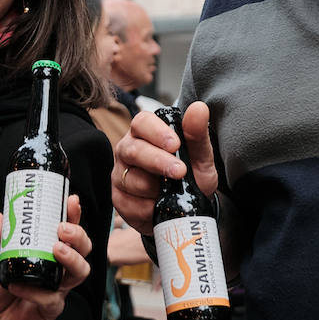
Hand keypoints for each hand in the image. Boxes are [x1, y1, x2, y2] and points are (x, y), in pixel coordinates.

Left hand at [0, 193, 93, 319]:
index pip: (68, 231)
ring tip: (57, 249)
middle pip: (84, 249)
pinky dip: (33, 290)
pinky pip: (49, 298)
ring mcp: (58, 288)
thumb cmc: (1, 291)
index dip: (73, 216)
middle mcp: (59, 268)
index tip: (71, 200)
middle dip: (79, 235)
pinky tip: (16, 285)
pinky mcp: (51, 308)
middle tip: (62, 228)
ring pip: (80, 272)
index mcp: (49, 252)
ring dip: (72, 258)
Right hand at [113, 101, 214, 234]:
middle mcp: (128, 150)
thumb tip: (199, 108)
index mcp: (146, 133)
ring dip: (155, 188)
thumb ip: (198, 135)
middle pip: (133, 150)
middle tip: (180, 171)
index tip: (175, 144)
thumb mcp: (201, 158)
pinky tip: (159, 205)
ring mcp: (120, 174)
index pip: (142, 122)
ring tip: (172, 193)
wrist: (185, 211)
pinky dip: (148, 207)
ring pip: (130, 178)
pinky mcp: (118, 198)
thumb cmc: (190, 177)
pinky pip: (128, 203)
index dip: (156, 132)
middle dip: (158, 161)